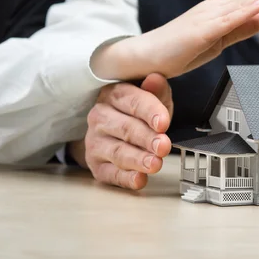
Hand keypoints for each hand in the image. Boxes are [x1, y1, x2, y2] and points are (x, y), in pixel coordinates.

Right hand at [69, 73, 173, 189]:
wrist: (117, 130)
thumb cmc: (138, 111)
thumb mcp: (153, 98)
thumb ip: (157, 90)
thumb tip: (156, 79)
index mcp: (114, 94)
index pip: (132, 101)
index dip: (150, 112)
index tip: (163, 123)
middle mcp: (100, 117)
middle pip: (125, 128)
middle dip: (146, 139)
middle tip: (164, 146)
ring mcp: (95, 141)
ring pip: (117, 152)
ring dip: (138, 159)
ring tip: (155, 164)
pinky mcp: (96, 164)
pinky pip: (110, 173)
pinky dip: (125, 178)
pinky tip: (139, 179)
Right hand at [92, 0, 258, 80]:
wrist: (147, 56)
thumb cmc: (179, 49)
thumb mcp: (219, 41)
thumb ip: (241, 29)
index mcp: (223, 10)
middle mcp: (217, 7)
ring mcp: (209, 17)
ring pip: (245, 2)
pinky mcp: (201, 30)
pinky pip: (227, 21)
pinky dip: (245, 12)